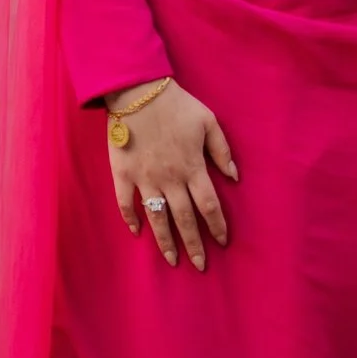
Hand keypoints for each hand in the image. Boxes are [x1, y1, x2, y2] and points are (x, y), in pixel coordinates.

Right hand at [105, 81, 236, 269]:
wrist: (137, 91)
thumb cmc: (177, 105)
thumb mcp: (209, 121)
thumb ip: (222, 151)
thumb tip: (234, 177)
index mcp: (192, 167)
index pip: (209, 205)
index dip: (217, 226)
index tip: (223, 242)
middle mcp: (170, 178)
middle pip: (185, 219)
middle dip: (194, 245)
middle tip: (200, 266)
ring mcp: (144, 179)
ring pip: (157, 218)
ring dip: (166, 242)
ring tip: (172, 261)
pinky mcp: (122, 174)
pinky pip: (125, 203)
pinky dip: (130, 219)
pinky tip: (137, 232)